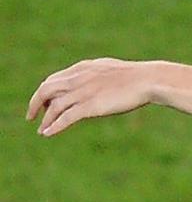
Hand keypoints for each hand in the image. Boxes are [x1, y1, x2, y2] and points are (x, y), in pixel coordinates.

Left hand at [27, 58, 154, 135]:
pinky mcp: (90, 106)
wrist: (149, 80)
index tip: (44, 103)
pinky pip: (65, 118)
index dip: (45, 92)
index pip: (53, 79)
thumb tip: (92, 83)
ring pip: (54, 106)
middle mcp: (79, 78)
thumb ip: (96, 75)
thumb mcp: (110, 70)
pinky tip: (48, 134)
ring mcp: (83, 92)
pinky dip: (54, 126)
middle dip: (35, 104)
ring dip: (45, 119)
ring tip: (41, 130)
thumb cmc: (136, 76)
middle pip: (46, 90)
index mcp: (83, 68)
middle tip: (32, 116)